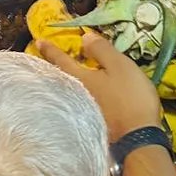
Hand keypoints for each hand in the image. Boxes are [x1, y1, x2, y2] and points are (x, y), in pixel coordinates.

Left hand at [38, 32, 162, 139]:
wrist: (138, 138)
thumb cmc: (130, 97)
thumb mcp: (120, 66)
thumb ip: (102, 50)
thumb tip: (84, 37)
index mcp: (81, 80)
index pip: (62, 61)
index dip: (51, 49)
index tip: (38, 41)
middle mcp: (76, 97)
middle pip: (61, 79)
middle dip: (52, 69)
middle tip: (41, 61)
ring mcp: (82, 113)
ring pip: (68, 93)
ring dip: (63, 83)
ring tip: (58, 77)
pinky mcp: (92, 124)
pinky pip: (76, 104)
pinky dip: (74, 96)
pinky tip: (79, 97)